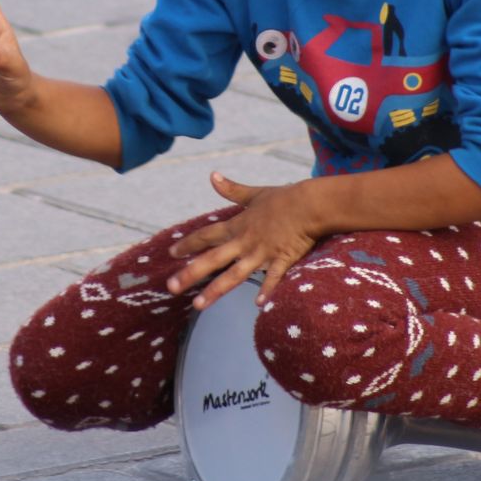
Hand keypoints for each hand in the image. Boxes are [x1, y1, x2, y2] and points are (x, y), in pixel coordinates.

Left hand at [165, 172, 321, 310]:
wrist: (309, 203)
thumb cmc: (283, 198)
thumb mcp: (254, 194)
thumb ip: (232, 189)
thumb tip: (213, 176)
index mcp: (238, 226)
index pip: (207, 236)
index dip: (188, 244)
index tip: (171, 253)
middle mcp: (244, 241)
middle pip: (212, 259)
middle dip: (190, 273)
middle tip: (171, 287)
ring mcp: (262, 253)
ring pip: (234, 275)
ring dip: (215, 290)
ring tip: (198, 304)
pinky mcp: (281, 259)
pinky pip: (273, 278)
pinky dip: (267, 290)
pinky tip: (259, 304)